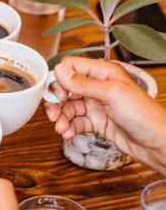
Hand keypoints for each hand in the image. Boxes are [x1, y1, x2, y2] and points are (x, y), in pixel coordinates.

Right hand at [44, 57, 165, 174]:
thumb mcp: (111, 93)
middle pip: (65, 89)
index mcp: (103, 72)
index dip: (60, 80)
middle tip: (54, 115)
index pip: (71, 67)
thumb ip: (83, 83)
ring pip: (68, 108)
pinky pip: (75, 123)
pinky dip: (69, 128)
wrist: (155, 142)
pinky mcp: (96, 122)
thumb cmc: (142, 114)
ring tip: (61, 129)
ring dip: (61, 119)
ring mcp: (96, 105)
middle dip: (56, 103)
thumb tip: (59, 70)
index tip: (59, 95)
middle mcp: (97, 87)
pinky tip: (68, 134)